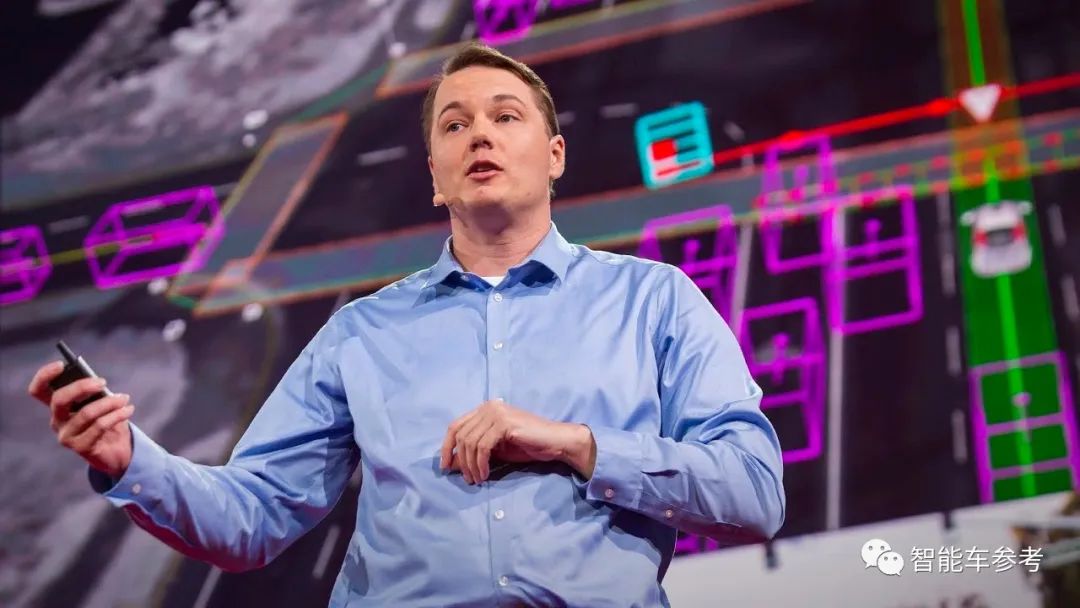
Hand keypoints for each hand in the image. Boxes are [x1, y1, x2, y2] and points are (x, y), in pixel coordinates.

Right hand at [28, 361, 133, 478]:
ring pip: (86, 413)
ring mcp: (66, 435)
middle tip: (103, 382)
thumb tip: (97, 383)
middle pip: (59, 400)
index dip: (44, 376)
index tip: (61, 365)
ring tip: (124, 398)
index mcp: (58, 406)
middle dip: (82, 387)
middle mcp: (57, 421)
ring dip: (109, 402)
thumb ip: (95, 392)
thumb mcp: (100, 402)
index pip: (38, 390)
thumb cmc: (107, 419)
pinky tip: (128, 410)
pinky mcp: (80, 447)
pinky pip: (99, 426)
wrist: (117, 449)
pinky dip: (117, 415)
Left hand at [439, 399, 594, 483]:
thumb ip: (474, 452)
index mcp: (485, 409)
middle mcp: (489, 407)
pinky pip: (483, 447)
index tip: (445, 467)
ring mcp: (497, 413)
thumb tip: (451, 463)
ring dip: (471, 465)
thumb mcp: (496, 450)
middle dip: (460, 460)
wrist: (556, 442)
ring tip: (478, 480)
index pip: (455, 426)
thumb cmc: (528, 445)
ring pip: (470, 442)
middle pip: (460, 435)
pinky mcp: (504, 423)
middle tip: (467, 479)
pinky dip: (481, 463)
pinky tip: (485, 474)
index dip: (446, 447)